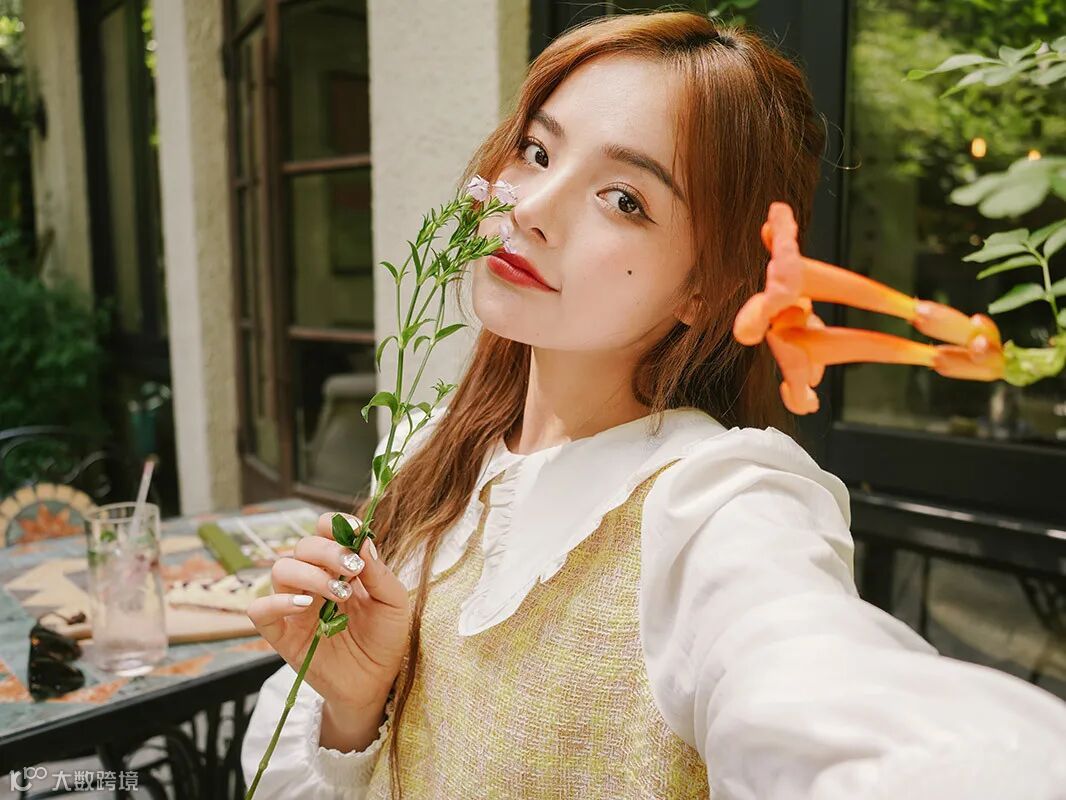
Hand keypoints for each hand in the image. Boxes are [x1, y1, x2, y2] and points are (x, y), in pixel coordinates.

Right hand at [247, 513, 410, 713]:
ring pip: (281, 570)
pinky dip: (275, 602)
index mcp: (340, 568)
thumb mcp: (394, 603)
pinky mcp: (283, 635)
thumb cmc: (385, 640)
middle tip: (352, 569)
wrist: (377, 684)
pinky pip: (260, 611)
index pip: (324, 532)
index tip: (352, 530)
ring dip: (310, 574)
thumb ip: (379, 573)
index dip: (333, 525)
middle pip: (302, 547)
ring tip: (338, 593)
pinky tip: (304, 605)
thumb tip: (364, 540)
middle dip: (327, 551)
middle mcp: (314, 581)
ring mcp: (296, 606)